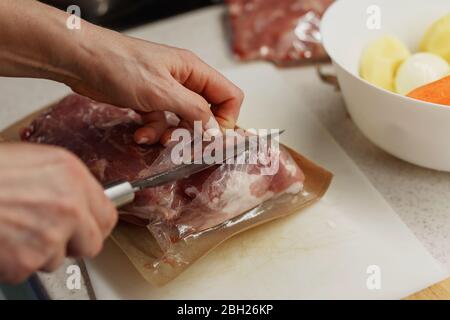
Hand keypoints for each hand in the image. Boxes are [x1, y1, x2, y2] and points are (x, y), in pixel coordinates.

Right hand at [0, 143, 116, 282]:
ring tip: (14, 229)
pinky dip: (15, 262)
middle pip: (91, 244)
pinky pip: (29, 270)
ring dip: (39, 251)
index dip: (95, 224)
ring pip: (57, 259)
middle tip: (49, 234)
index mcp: (72, 178)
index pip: (108, 215)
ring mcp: (50, 236)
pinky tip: (4, 240)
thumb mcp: (35, 161)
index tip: (88, 227)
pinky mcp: (27, 261)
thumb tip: (82, 199)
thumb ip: (66, 183)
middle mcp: (69, 207)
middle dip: (72, 243)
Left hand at [69, 28, 243, 144]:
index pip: (228, 95)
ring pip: (182, 121)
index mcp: (194, 71)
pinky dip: (152, 132)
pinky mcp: (148, 101)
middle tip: (186, 146)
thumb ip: (194, 111)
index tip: (213, 138)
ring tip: (159, 140)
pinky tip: (140, 135)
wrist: (81, 61)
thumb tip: (216, 130)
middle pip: (206, 112)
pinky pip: (160, 122)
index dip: (226, 119)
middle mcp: (184, 81)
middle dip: (196, 131)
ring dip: (172, 134)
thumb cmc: (119, 64)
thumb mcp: (162, 92)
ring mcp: (166, 91)